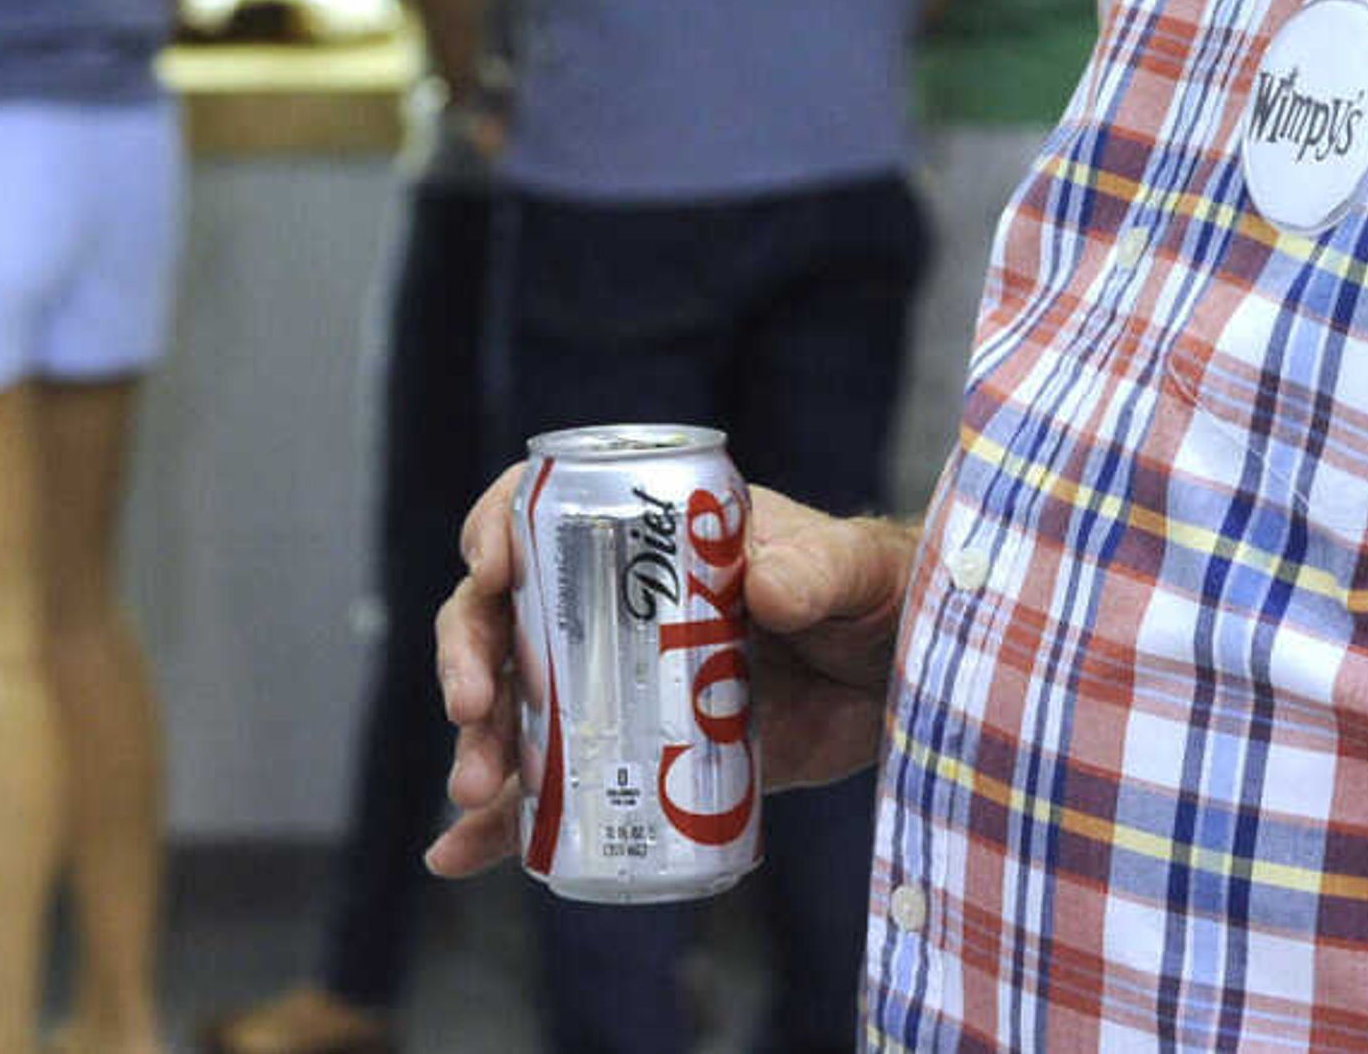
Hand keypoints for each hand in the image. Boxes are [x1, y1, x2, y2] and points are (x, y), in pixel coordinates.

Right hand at [425, 466, 916, 878]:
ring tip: (473, 791)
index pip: (549, 513)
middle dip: (470, 656)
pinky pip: (558, 794)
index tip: (489, 565)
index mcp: (649, 534)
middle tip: (473, 706)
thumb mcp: (852, 569)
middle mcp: (615, 606)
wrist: (912, 684)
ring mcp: (623, 687)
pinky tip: (456, 854)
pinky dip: (505, 828)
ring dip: (479, 744)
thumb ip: (819, 571)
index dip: (501, 528)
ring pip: (517, 708)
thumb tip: (763, 590)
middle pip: (508, 617)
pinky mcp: (642, 763)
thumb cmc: (876, 594)